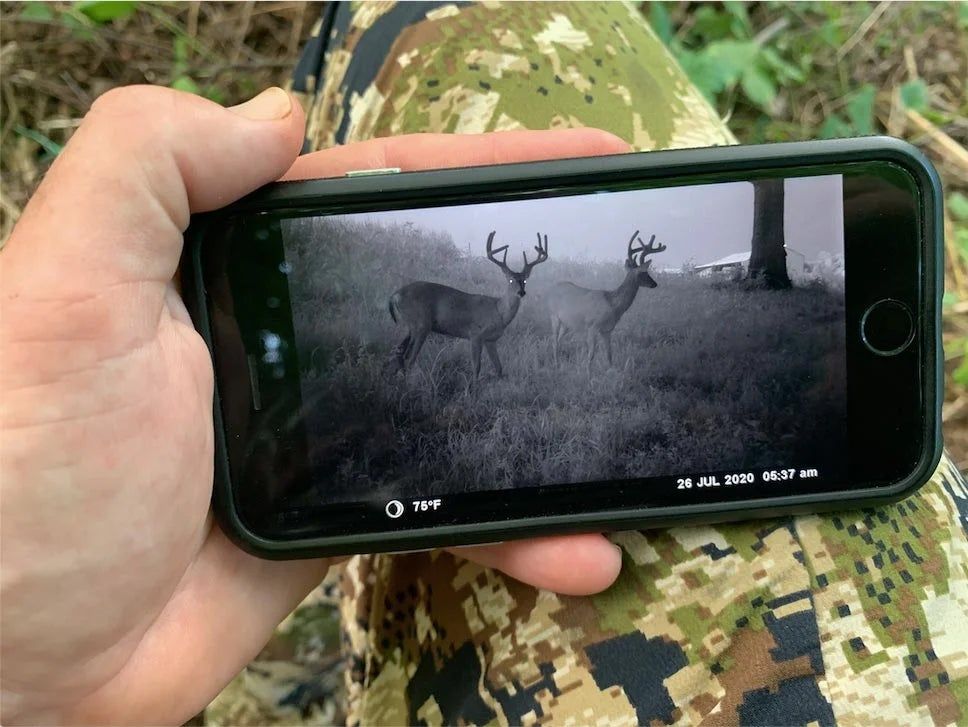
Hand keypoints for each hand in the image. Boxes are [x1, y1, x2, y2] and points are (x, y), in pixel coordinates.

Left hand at [0, 86, 626, 724]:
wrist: (12, 661)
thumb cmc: (24, 466)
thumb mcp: (65, 287)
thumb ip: (152, 165)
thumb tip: (276, 114)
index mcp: (230, 267)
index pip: (375, 195)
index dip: (479, 171)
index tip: (579, 158)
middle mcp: (281, 338)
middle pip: (438, 294)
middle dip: (536, 284)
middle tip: (624, 278)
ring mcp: (316, 434)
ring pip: (456, 408)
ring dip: (542, 421)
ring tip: (630, 431)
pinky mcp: (334, 520)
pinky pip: (442, 512)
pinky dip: (509, 534)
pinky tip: (577, 549)